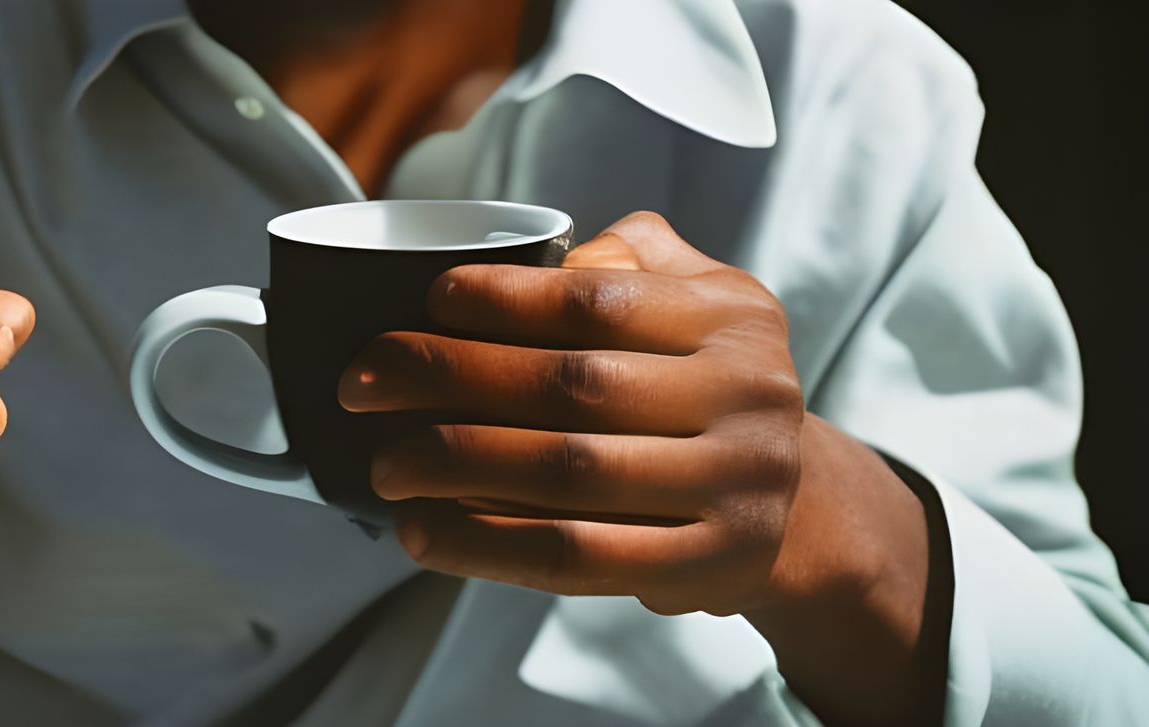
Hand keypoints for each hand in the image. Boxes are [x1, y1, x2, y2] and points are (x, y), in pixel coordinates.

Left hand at [338, 211, 934, 720]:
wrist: (796, 507)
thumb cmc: (707, 387)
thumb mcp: (702, 300)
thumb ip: (630, 258)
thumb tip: (541, 259)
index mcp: (731, 318)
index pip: (598, 301)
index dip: (500, 299)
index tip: (426, 302)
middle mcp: (746, 396)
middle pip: (569, 387)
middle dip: (446, 380)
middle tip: (362, 385)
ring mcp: (736, 487)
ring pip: (566, 476)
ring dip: (453, 468)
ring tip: (384, 465)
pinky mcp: (710, 566)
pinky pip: (576, 557)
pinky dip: (486, 547)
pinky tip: (425, 534)